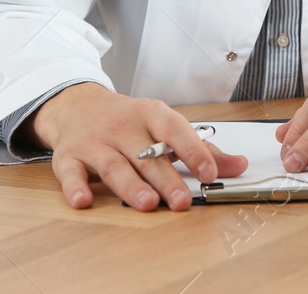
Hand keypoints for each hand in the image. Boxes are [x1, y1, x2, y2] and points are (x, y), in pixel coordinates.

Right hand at [29, 83, 248, 211]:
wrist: (76, 105)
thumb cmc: (128, 121)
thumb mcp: (163, 125)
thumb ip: (200, 148)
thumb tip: (239, 166)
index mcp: (150, 114)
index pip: (174, 129)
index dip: (192, 150)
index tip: (209, 172)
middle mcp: (122, 127)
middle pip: (146, 155)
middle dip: (166, 179)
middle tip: (183, 202)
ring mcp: (94, 142)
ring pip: (113, 165)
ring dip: (130, 185)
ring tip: (148, 203)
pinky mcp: (68, 158)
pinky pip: (70, 173)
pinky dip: (75, 187)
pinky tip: (84, 201)